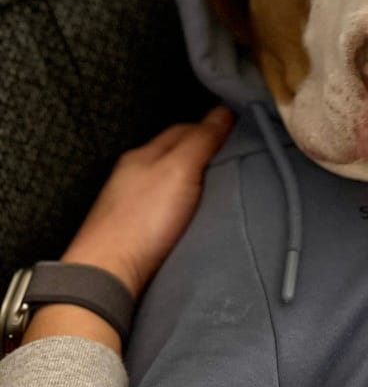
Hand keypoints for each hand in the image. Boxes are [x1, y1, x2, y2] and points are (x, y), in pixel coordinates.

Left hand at [60, 107, 233, 298]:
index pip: (184, 128)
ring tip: (224, 184)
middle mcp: (135, 174)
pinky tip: (198, 212)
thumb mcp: (179, 170)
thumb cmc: (142, 220)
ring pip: (172, 180)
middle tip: (238, 156)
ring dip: (196, 179)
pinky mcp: (136, 231)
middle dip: (205, 151)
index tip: (241, 130)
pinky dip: (186, 202)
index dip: (212, 126)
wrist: (108, 275)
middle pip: (176, 153)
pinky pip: (167, 206)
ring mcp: (132, 203)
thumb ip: (201, 140)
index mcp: (143, 154)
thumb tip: (223, 111)